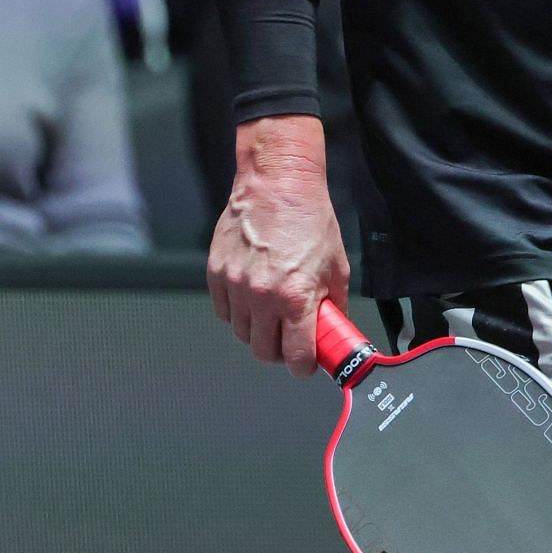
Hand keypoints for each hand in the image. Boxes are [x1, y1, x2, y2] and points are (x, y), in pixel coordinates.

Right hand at [207, 113, 349, 376]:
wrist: (277, 186)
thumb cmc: (309, 219)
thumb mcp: (336, 264)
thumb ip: (332, 302)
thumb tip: (333, 327)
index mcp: (296, 296)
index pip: (296, 354)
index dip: (304, 366)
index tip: (307, 365)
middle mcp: (261, 296)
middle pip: (263, 351)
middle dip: (280, 351)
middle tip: (291, 339)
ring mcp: (235, 286)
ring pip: (242, 334)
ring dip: (258, 332)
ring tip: (273, 313)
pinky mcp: (216, 275)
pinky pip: (224, 312)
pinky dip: (238, 313)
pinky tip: (254, 298)